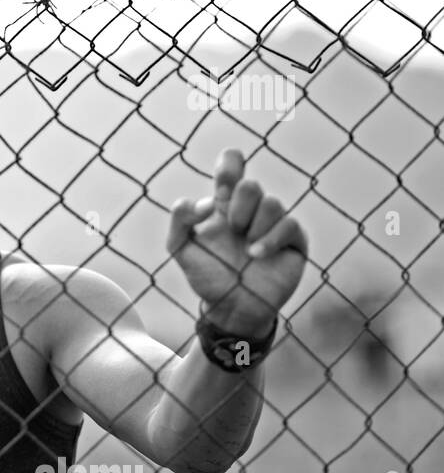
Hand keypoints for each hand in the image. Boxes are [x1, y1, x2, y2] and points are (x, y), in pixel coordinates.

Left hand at [166, 149, 308, 335]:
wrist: (231, 308)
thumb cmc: (207, 276)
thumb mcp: (180, 248)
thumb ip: (179, 220)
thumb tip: (203, 203)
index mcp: (224, 205)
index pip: (232, 168)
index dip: (231, 163)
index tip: (224, 182)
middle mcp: (251, 210)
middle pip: (251, 185)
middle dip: (239, 205)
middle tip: (232, 229)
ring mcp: (273, 224)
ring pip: (272, 203)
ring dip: (255, 225)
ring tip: (246, 251)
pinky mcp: (293, 241)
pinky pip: (290, 225)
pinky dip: (270, 239)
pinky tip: (257, 254)